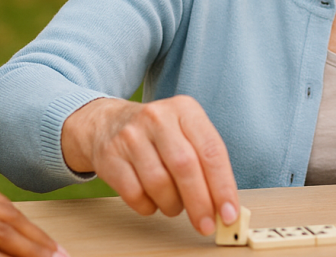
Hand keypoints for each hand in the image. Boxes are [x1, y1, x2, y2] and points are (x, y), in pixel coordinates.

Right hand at [60, 96, 238, 235]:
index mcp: (185, 109)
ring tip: (175, 206)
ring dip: (172, 205)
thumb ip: (207, 164)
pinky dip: (148, 206)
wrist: (107, 123)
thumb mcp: (186, 133)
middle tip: (207, 225)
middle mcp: (157, 117)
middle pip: (185, 167)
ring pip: (159, 183)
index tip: (228, 213)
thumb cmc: (157, 134)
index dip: (223, 186)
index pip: (211, 150)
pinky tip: (152, 201)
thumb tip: (225, 206)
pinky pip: (134, 194)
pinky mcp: (110, 156)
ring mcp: (130, 135)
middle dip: (200, 203)